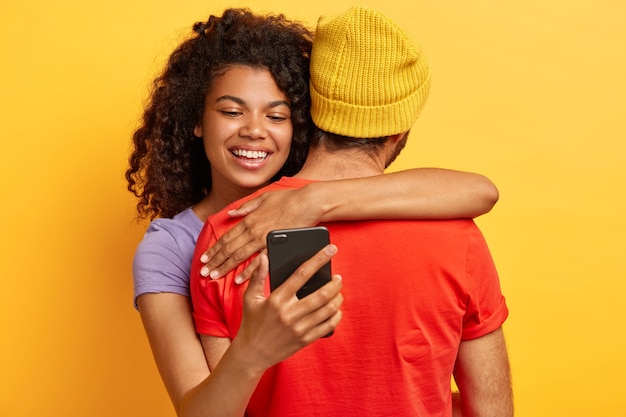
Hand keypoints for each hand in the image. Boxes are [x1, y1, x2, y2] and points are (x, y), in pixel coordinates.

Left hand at [200, 187, 322, 278]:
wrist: (307, 203)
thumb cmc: (287, 199)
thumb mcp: (263, 198)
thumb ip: (246, 207)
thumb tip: (231, 213)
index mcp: (249, 219)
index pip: (227, 237)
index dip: (214, 248)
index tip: (204, 257)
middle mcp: (252, 230)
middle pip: (229, 249)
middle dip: (214, 261)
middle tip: (203, 272)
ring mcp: (263, 239)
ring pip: (239, 256)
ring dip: (225, 267)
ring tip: (214, 277)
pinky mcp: (275, 246)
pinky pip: (258, 262)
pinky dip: (247, 272)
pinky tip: (238, 280)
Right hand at [233, 244, 342, 372]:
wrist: (251, 354)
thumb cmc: (251, 323)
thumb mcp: (250, 298)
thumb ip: (258, 276)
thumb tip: (264, 257)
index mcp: (277, 299)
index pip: (302, 274)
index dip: (318, 259)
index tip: (331, 250)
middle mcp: (289, 313)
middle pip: (321, 294)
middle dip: (334, 283)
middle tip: (338, 277)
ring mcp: (298, 328)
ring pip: (327, 310)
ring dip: (337, 298)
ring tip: (338, 291)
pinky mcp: (304, 340)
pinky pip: (327, 326)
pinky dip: (336, 316)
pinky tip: (336, 310)